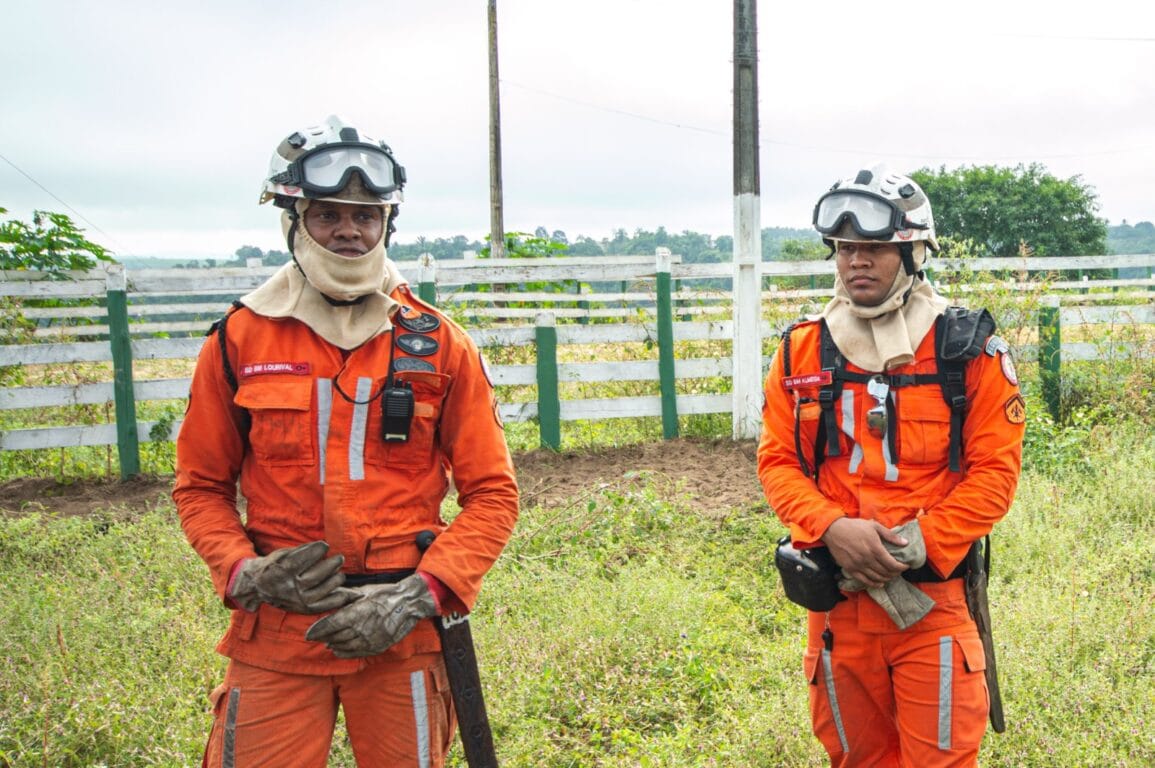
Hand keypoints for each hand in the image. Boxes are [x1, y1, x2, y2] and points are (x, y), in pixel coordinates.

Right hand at [229, 541, 357, 613]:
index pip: (302, 560)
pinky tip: (346, 591)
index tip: (325, 545)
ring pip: (322, 590)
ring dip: (335, 579)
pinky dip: (338, 598)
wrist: (259, 587)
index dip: (316, 551)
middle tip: (339, 558)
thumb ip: (302, 551)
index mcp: (281, 571)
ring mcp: (297, 600)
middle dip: (331, 565)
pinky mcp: (304, 609)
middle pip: (315, 576)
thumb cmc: (275, 565)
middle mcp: (289, 588)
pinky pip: (324, 605)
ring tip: (340, 572)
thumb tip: (325, 547)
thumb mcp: (282, 554)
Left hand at [305, 574, 436, 657]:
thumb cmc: (385, 594)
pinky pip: (355, 653)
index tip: (309, 634)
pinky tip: (338, 650)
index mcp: (356, 613)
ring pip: (343, 647)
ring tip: (327, 643)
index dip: (317, 631)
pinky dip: (344, 652)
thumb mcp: (364, 591)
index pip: (330, 626)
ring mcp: (369, 640)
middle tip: (316, 637)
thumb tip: (328, 593)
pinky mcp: (376, 647)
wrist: (408, 604)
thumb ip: (345, 595)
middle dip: (323, 638)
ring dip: (332, 645)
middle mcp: (361, 629)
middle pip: (334, 638)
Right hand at [822, 518, 909, 588]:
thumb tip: (906, 543)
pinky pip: (865, 581)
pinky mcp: (850, 569)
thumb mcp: (874, 526)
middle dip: (895, 573)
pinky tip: (880, 583)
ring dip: (886, 578)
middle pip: (886, 572)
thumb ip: (890, 535)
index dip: (901, 567)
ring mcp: (858, 565)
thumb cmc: (855, 526)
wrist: (834, 530)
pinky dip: (874, 584)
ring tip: (890, 575)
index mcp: (875, 548)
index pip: (892, 564)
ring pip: (877, 578)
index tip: (905, 566)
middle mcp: (867, 559)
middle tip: (898, 570)